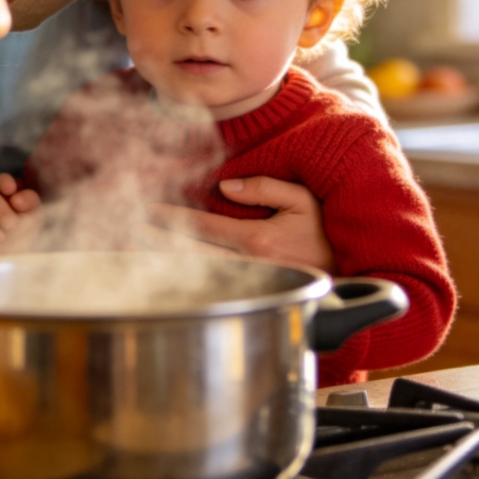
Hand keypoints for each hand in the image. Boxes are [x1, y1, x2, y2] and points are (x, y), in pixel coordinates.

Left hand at [144, 177, 333, 272]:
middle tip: (126, 232)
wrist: (352, 277)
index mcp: (257, 240)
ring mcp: (249, 283)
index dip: (170, 218)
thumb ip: (265, 188)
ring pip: (198, 271)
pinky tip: (167, 272)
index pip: (201, 227)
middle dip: (156, 242)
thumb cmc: (327, 234)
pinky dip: (187, 275)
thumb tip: (227, 186)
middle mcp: (248, 265)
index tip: (146, 211)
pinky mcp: (253, 292)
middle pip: (190, 253)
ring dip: (166, 262)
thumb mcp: (303, 200)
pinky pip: (212, 282)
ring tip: (137, 252)